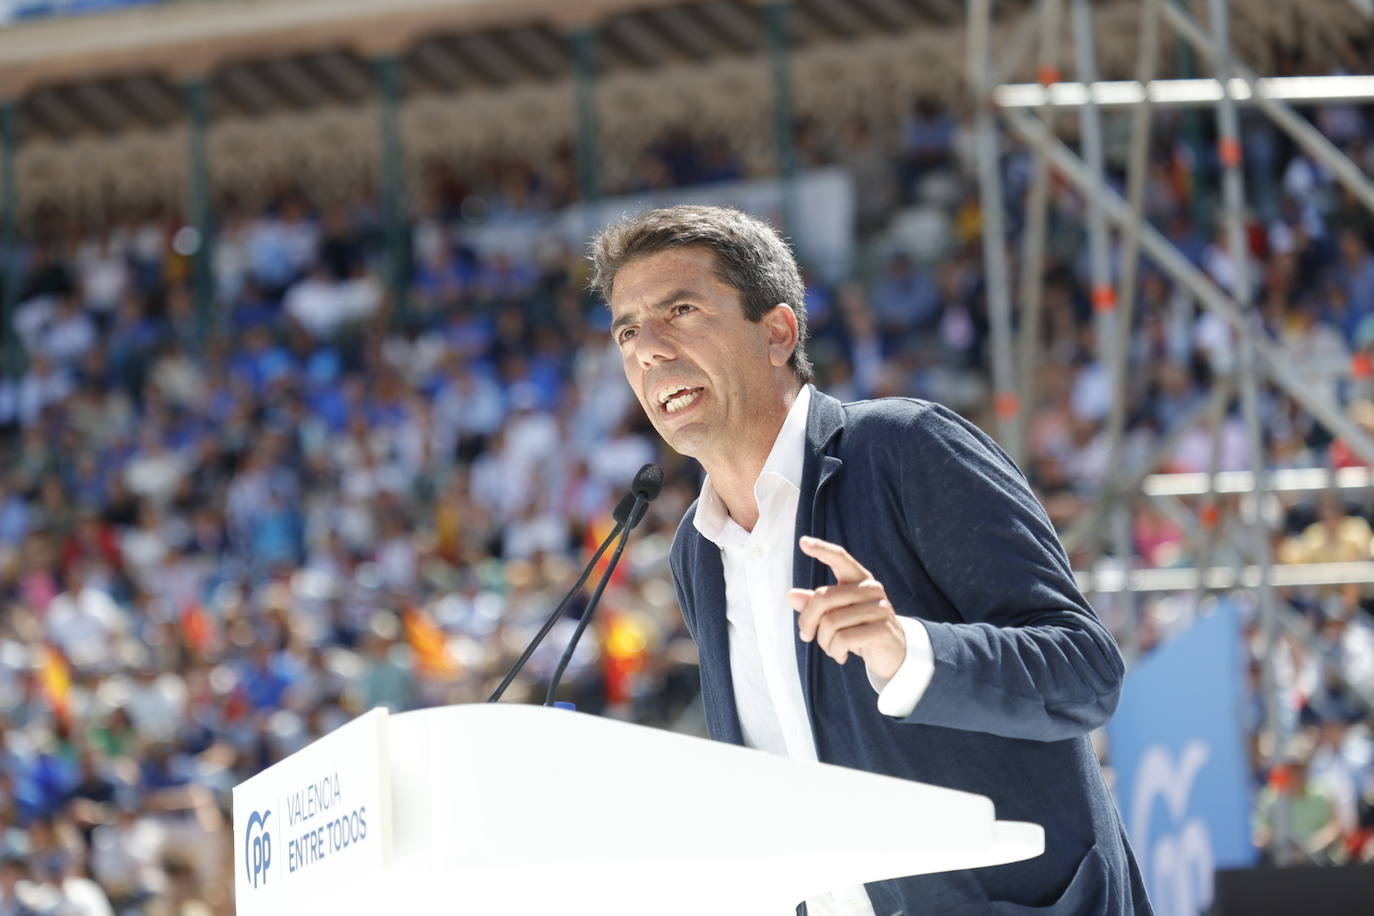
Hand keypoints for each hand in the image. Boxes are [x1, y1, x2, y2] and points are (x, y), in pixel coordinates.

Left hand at [788, 535, 906, 679]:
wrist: (894, 653)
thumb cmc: (861, 629)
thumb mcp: (837, 615)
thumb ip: (815, 604)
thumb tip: (791, 595)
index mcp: (859, 580)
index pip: (840, 558)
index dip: (822, 549)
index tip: (803, 542)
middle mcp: (871, 589)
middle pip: (823, 598)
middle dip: (807, 622)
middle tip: (806, 636)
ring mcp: (879, 608)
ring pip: (830, 623)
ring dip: (824, 642)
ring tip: (831, 648)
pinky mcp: (882, 629)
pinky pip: (843, 639)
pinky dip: (835, 651)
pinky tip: (841, 655)